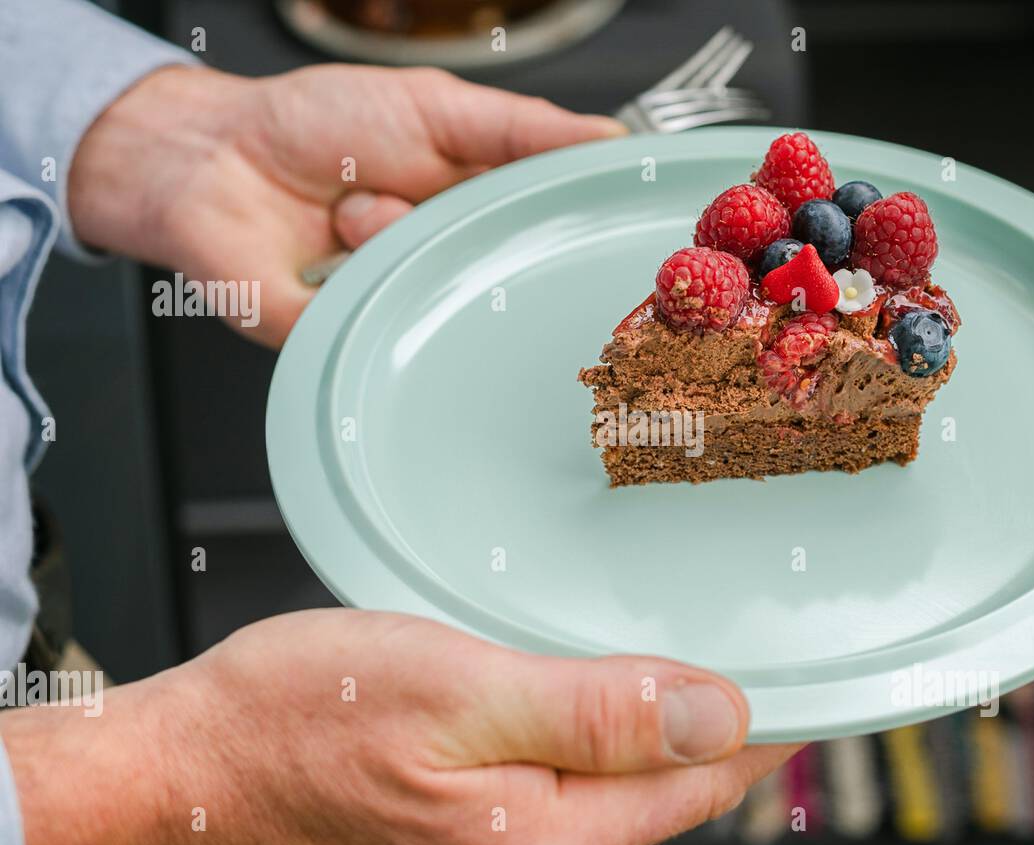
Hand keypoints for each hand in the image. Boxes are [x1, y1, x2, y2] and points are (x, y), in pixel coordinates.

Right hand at [1, 609, 799, 844]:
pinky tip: (605, 679)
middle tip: (763, 638)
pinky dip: (611, 724)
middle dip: (725, 716)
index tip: (817, 671)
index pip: (707, 777)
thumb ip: (596, 711)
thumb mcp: (460, 693)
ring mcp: (513, 843)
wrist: (200, 764)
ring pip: (629, 778)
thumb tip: (721, 714)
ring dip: (668, 718)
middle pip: (677, 784)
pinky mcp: (484, 821)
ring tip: (697, 649)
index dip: (769, 718)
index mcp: (553, 834)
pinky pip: (579, 775)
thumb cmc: (306, 719)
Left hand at [67, 64, 624, 346]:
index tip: (610, 225)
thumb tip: (609, 139)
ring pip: (444, 294)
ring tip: (352, 207)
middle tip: (437, 202)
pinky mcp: (360, 339)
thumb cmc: (315, 125)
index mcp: (478, 209)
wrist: (213, 161)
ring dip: (393, 231)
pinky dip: (360, 279)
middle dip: (475, 239)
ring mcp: (407, 302)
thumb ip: (522, 128)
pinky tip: (333, 246)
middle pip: (509, 281)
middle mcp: (450, 263)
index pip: (549, 234)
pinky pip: (389, 328)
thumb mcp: (435, 107)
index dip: (576, 235)